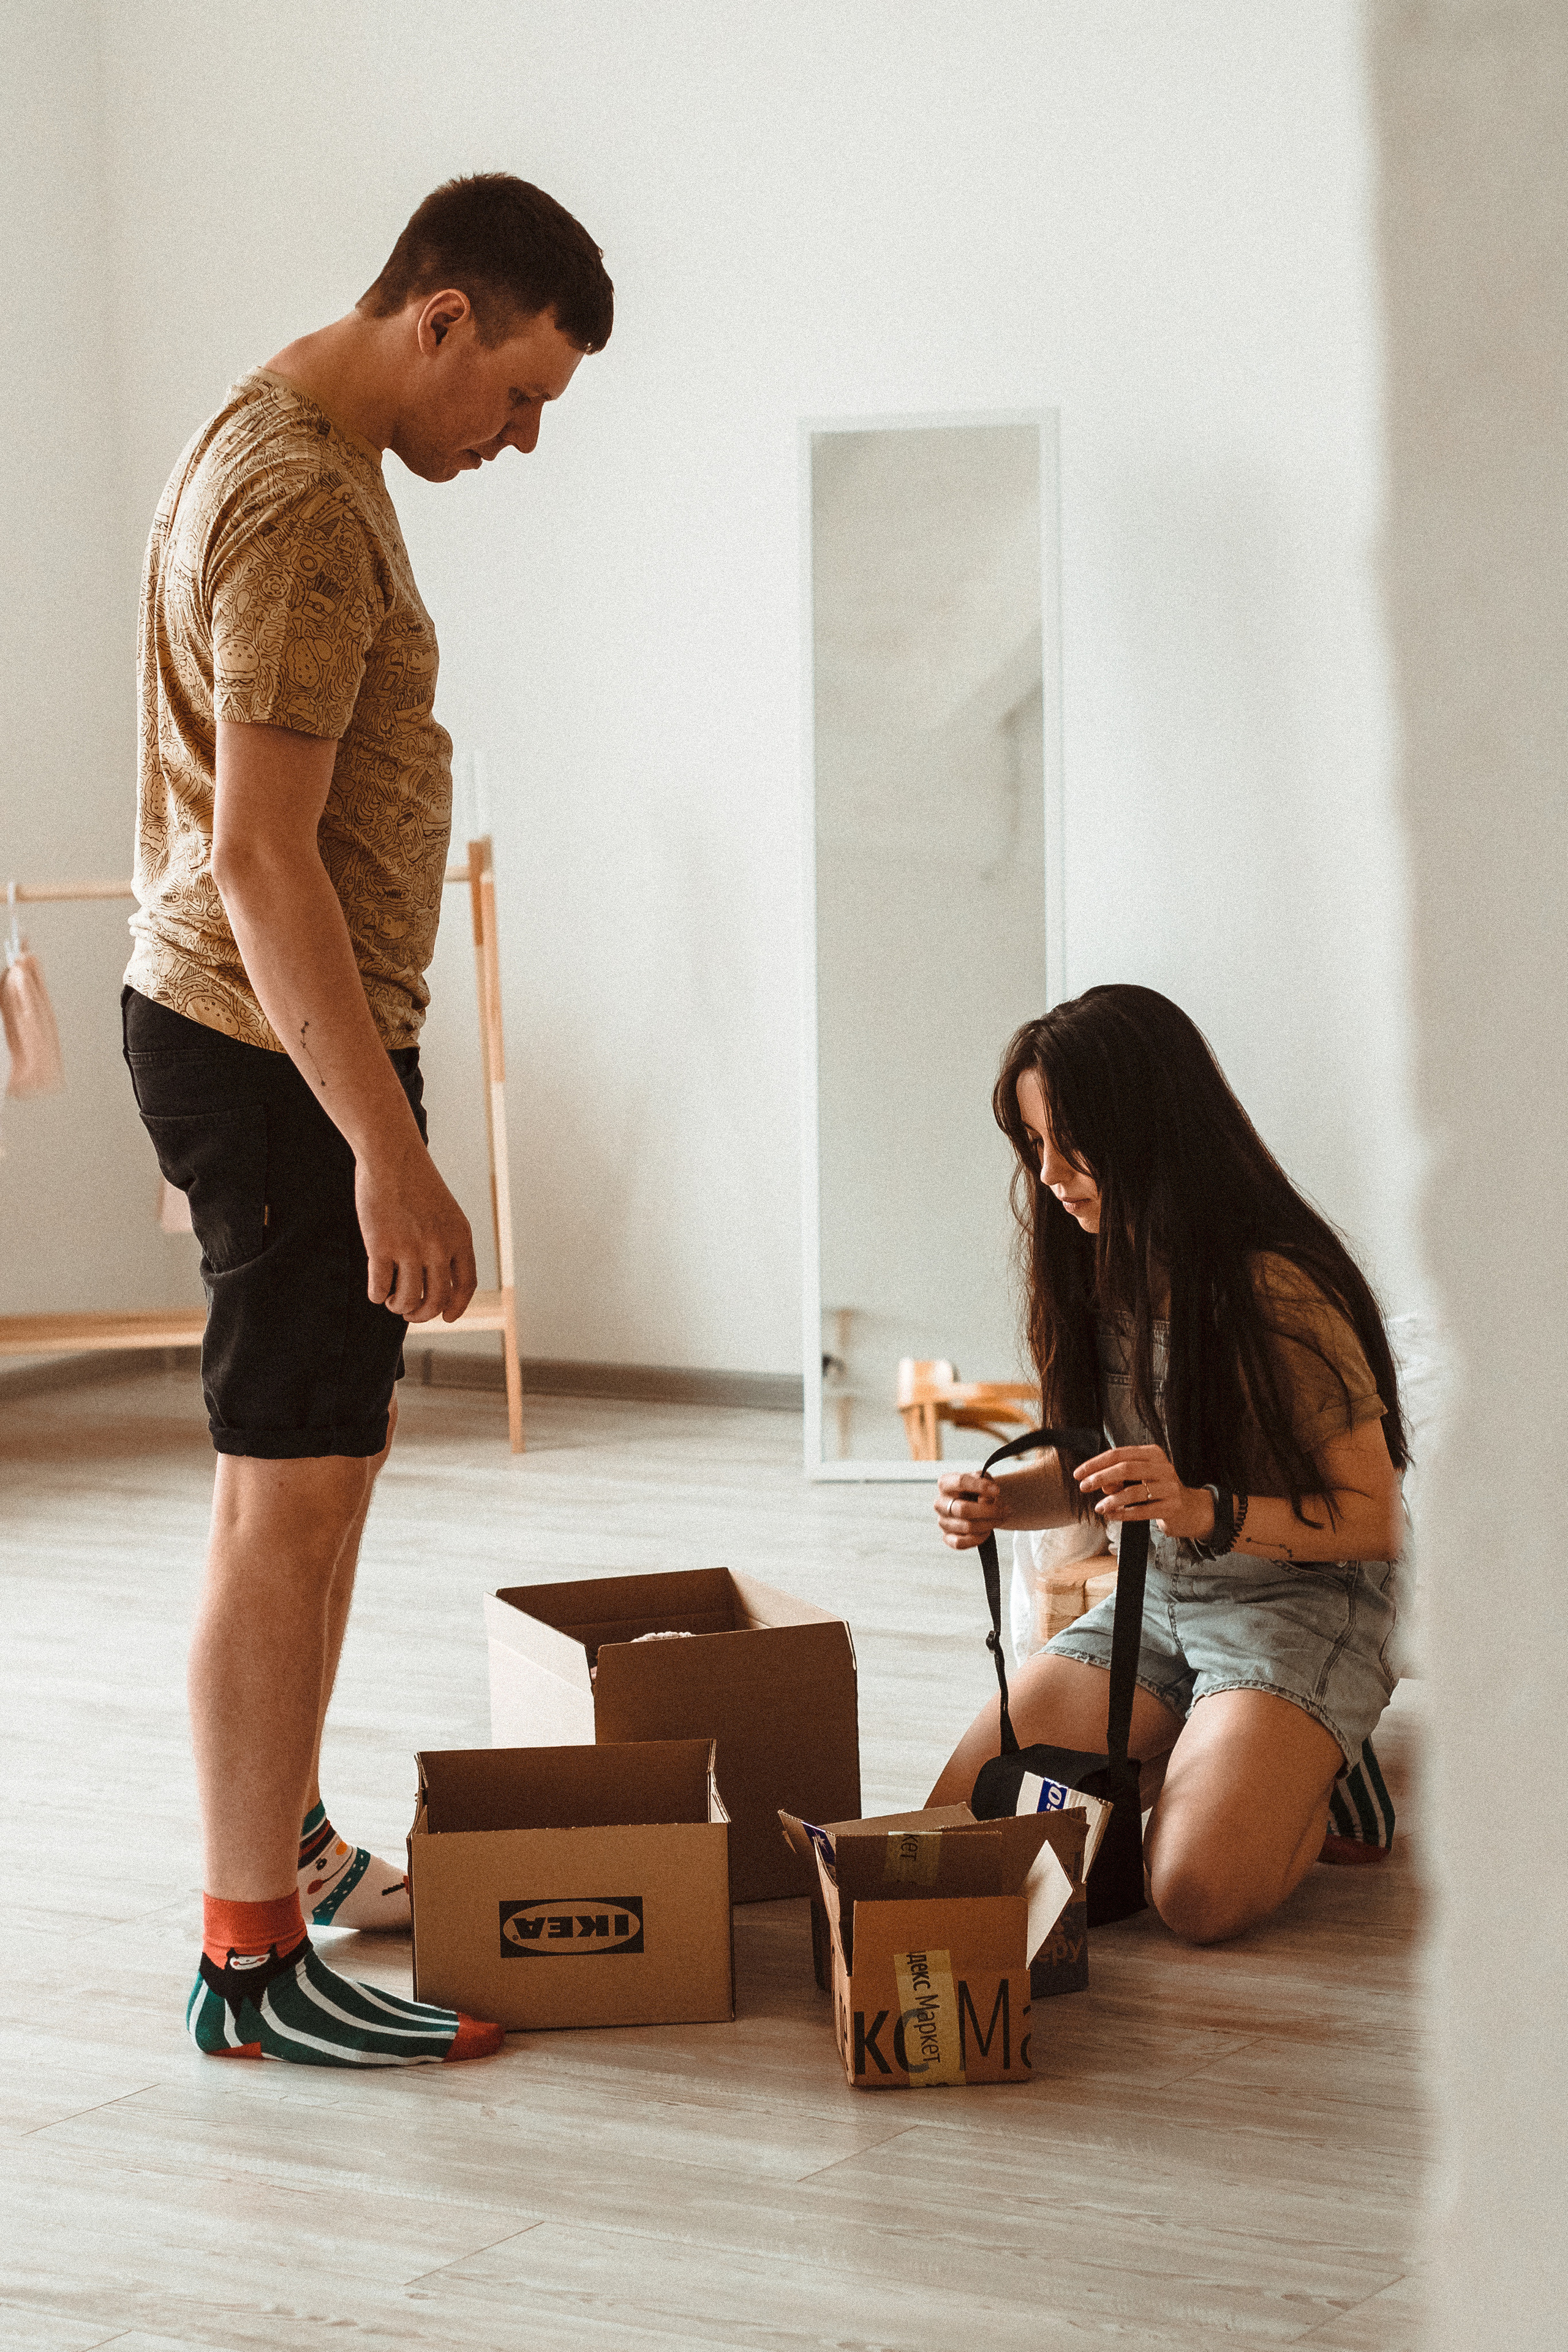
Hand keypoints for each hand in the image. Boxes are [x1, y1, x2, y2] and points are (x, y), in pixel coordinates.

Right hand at [355, 1142, 478, 1323]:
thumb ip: (447, 1244)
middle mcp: (439, 1247)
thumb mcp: (446, 1213)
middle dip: (423, 1314)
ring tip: (393, 1302)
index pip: (465, 1285)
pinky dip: (378, 1295)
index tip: (446, 1318)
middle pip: (437, 1299)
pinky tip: (376, 1291)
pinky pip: (380, 1287)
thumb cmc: (417, 1183)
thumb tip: (437, 1281)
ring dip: (400, 1307)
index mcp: (460, 1238)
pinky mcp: (380, 1246)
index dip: (457, 1307)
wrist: (392, 1156)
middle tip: (410, 1313)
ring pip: (408, 1299)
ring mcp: (409, 1248)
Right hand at [934, 1472, 1003, 1549]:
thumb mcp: (983, 1480)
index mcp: (945, 1483)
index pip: (961, 1482)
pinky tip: (987, 1531)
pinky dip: (978, 1538)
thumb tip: (985, 1500)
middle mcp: (940, 1503)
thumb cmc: (978, 1490)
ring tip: (1000, 1519)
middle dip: (989, 1511)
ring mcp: (942, 1521)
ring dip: (989, 1524)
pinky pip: (961, 1543)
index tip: (997, 1491)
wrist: (977, 1502)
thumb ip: (984, 1484)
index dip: (980, 1487)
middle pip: (963, 1509)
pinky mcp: (947, 1537)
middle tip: (1004, 1510)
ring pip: (967, 1527)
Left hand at [1073, 1444, 1215, 1543]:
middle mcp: (1163, 1467)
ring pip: (1134, 1491)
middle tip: (1084, 1487)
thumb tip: (1100, 1483)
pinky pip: (1143, 1511)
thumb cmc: (1159, 1490)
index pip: (1119, 1454)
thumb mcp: (1140, 1478)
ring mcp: (1169, 1487)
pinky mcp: (1172, 1507)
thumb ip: (1119, 1478)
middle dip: (1100, 1477)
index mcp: (1153, 1454)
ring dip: (1112, 1500)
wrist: (1190, 1509)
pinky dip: (1124, 1514)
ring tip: (1099, 1507)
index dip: (1096, 1463)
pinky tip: (1112, 1515)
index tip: (1079, 1473)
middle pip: (1126, 1468)